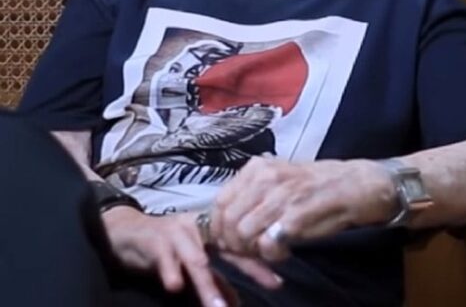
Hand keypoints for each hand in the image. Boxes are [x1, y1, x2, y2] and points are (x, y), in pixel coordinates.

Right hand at [101, 206, 281, 306]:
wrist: (125, 232)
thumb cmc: (163, 249)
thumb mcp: (190, 263)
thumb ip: (214, 280)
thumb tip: (237, 302)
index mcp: (209, 232)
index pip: (238, 247)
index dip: (257, 263)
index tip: (277, 281)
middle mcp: (198, 229)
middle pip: (225, 250)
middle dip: (245, 269)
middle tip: (264, 287)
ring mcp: (177, 233)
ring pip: (196, 259)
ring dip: (207, 284)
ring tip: (218, 306)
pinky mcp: (155, 240)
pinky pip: (165, 258)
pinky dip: (170, 271)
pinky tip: (175, 286)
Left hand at [211, 157, 394, 260]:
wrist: (357, 184)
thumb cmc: (317, 185)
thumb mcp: (279, 181)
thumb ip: (252, 195)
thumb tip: (226, 222)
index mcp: (257, 168)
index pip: (219, 203)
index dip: (220, 229)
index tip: (231, 242)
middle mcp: (266, 177)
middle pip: (229, 221)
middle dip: (235, 245)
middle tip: (253, 251)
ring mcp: (282, 194)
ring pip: (245, 233)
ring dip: (254, 251)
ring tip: (271, 250)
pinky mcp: (299, 213)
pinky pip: (269, 244)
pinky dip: (272, 255)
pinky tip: (285, 251)